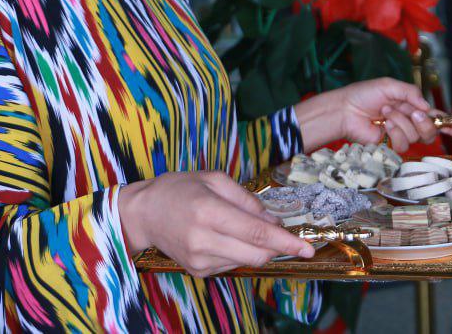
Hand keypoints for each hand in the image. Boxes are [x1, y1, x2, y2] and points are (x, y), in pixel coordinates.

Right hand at [117, 172, 312, 275]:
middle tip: (284, 232)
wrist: (143, 214)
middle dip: (278, 246)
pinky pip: (233, 264)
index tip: (308, 247)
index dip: (286, 241)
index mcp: (208, 211)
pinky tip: (227, 236)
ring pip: (248, 261)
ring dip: (259, 247)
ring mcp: (200, 260)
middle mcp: (203, 240)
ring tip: (242, 226)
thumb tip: (275, 220)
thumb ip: (247, 200)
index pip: (257, 233)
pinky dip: (240, 251)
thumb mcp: (214, 180)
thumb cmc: (179, 189)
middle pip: (258, 253)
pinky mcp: (198, 271)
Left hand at [296, 78, 451, 152]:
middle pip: (431, 130)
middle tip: (413, 112)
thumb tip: (426, 107)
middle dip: (425, 122)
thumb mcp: (390, 86)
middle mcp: (409, 122)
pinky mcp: (390, 145)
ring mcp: (400, 134)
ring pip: (416, 136)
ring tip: (386, 112)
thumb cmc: (365, 94)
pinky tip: (384, 124)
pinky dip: (394, 131)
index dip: (451, 124)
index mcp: (412, 107)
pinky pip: (403, 143)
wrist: (346, 108)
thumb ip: (411, 93)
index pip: (436, 117)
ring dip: (402, 122)